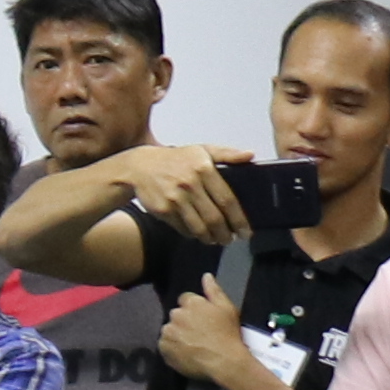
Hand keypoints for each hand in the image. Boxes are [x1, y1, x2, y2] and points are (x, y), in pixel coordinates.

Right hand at [130, 143, 251, 248]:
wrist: (140, 167)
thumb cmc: (175, 159)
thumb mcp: (202, 150)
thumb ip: (227, 154)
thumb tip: (250, 155)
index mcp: (203, 168)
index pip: (227, 200)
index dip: (239, 219)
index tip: (245, 232)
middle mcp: (190, 184)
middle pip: (214, 218)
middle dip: (225, 234)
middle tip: (230, 239)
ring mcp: (175, 199)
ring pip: (199, 227)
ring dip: (210, 238)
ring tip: (216, 239)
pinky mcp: (163, 210)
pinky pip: (183, 228)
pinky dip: (192, 234)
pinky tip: (198, 233)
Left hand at [152, 278, 252, 389]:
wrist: (223, 361)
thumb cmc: (228, 334)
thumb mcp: (227, 308)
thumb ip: (214, 290)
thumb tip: (206, 276)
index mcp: (191, 303)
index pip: (185, 299)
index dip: (194, 309)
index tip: (202, 319)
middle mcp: (176, 315)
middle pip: (176, 315)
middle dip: (184, 321)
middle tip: (198, 333)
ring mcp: (168, 332)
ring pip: (169, 330)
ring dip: (176, 334)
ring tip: (191, 344)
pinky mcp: (163, 349)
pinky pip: (164, 345)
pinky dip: (172, 348)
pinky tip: (184, 352)